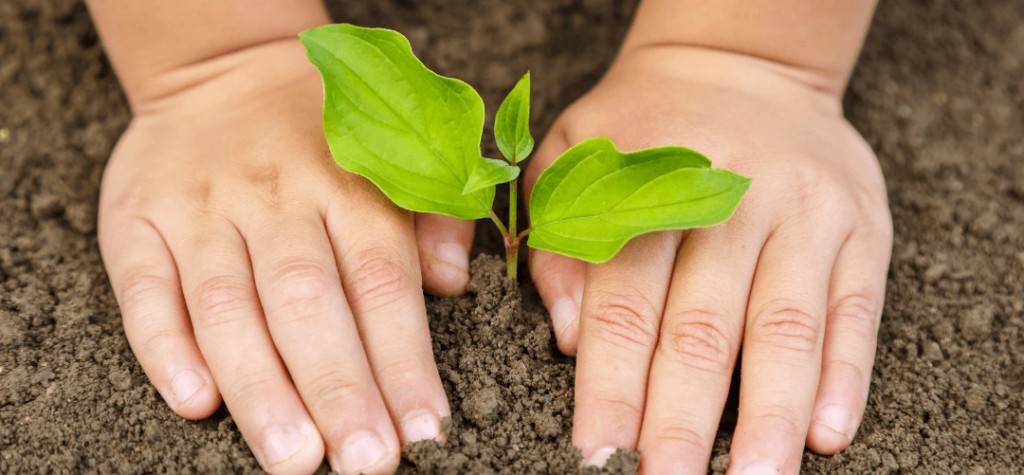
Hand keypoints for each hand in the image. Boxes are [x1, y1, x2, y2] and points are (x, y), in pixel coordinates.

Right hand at [98, 39, 471, 474]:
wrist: (224, 70)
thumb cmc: (326, 136)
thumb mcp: (392, 153)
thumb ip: (431, 215)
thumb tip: (451, 282)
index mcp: (349, 184)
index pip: (381, 283)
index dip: (404, 361)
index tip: (424, 429)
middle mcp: (276, 197)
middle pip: (308, 301)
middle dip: (339, 387)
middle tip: (364, 462)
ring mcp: (202, 209)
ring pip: (228, 306)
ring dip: (261, 387)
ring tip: (293, 456)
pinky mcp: (138, 220)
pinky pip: (145, 288)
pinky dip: (165, 347)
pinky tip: (195, 402)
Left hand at [525, 45, 891, 473]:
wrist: (741, 62)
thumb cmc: (645, 127)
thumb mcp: (575, 157)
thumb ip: (561, 242)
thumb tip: (571, 338)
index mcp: (651, 186)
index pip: (624, 304)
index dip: (610, 385)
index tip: (598, 451)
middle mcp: (733, 199)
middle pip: (703, 328)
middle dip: (682, 420)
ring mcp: (805, 215)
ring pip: (786, 328)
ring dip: (767, 416)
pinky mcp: (861, 228)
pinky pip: (857, 309)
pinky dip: (845, 375)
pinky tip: (826, 433)